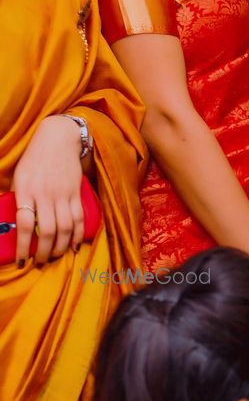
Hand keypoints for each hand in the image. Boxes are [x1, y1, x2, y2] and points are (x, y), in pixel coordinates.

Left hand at [12, 115, 84, 265]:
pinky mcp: (76, 193)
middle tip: (40, 261)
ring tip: (55, 256)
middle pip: (48, 231)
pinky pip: (79, 219)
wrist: (58, 139)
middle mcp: (46, 194)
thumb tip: (16, 223)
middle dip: (44, 251)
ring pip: (65, 228)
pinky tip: (74, 245)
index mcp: (27, 190)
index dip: (24, 246)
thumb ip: (19, 198)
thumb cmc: (34, 158)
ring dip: (61, 247)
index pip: (26, 225)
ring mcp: (63, 194)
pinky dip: (78, 235)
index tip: (22, 261)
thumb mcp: (19, 177)